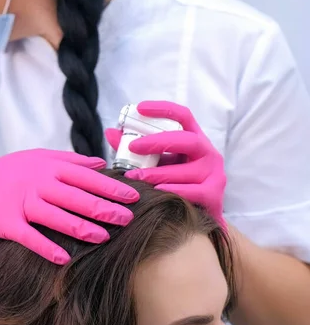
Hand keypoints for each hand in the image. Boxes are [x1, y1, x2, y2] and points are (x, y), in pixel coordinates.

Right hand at [0, 149, 139, 264]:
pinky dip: (47, 248)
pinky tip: (64, 259)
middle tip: (127, 220)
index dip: (110, 187)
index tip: (133, 196)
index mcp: (48, 167)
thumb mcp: (37, 157)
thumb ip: (69, 159)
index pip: (85, 177)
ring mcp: (22, 203)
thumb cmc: (7, 171)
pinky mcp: (7, 223)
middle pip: (76, 198)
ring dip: (81, 229)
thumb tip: (100, 164)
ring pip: (57, 217)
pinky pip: (30, 237)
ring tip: (104, 238)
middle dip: (104, 209)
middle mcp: (38, 184)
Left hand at [105, 101, 226, 229]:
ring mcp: (214, 175)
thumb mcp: (157, 163)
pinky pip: (193, 192)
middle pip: (187, 140)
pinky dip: (173, 191)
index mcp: (194, 140)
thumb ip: (136, 149)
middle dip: (158, 141)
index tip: (140, 108)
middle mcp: (208, 153)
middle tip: (133, 146)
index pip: (183, 116)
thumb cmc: (174, 184)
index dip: (163, 109)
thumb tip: (110, 132)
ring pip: (187, 170)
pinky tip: (155, 192)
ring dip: (157, 173)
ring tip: (135, 176)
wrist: (198, 217)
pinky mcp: (214, 196)